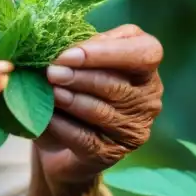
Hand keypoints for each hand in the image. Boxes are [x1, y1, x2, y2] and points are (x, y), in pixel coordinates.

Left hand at [37, 24, 162, 189]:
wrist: (60, 141)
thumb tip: (56, 42)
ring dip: (71, 100)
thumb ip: (77, 47)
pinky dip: (62, 125)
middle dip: (80, 77)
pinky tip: (46, 117)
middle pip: (117, 85)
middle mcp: (148, 97)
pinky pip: (85, 137)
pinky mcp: (113, 153)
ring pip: (102, 112)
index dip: (106, 53)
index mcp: (144, 65)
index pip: (144, 53)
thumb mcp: (77, 60)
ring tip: (49, 92)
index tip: (68, 54)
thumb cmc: (72, 87)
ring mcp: (134, 128)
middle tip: (51, 72)